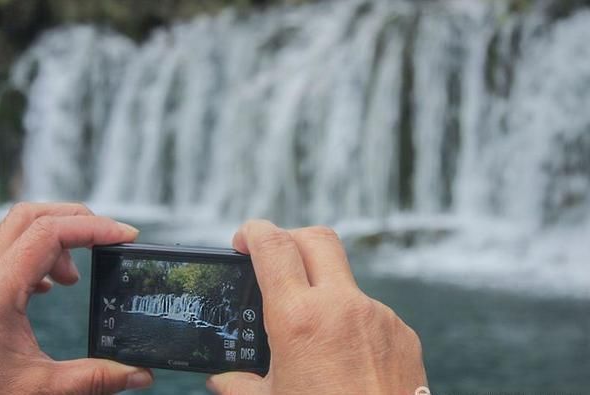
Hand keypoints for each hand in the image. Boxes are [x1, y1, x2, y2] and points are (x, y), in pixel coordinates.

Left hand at [0, 202, 153, 393]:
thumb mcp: (39, 389)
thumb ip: (94, 378)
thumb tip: (138, 373)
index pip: (49, 232)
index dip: (93, 227)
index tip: (125, 236)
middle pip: (30, 216)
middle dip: (75, 219)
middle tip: (106, 238)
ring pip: (16, 231)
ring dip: (56, 239)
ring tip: (75, 275)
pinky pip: (7, 255)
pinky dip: (38, 257)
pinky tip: (50, 286)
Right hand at [207, 220, 426, 394]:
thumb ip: (239, 385)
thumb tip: (221, 379)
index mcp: (299, 320)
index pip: (273, 246)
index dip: (253, 231)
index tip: (243, 239)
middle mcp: (342, 307)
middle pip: (316, 238)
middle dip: (290, 239)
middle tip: (275, 262)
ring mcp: (378, 316)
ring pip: (344, 280)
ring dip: (323, 290)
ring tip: (313, 333)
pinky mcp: (402, 332)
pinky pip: (370, 312)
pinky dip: (350, 322)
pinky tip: (345, 356)